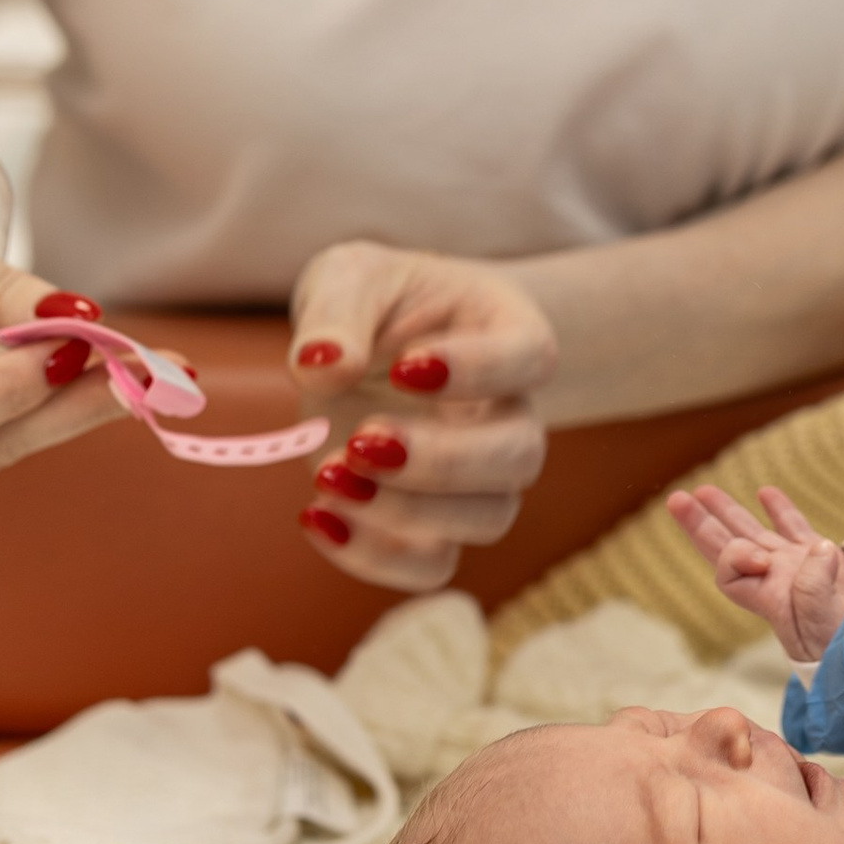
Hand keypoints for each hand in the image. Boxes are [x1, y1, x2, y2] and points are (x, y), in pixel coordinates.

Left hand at [286, 241, 555, 590]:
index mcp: (510, 335)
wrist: (377, 344)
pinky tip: (315, 515)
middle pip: (518, 456)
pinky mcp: (434, 523)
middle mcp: (510, 414)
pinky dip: (374, 556)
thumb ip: (337, 312)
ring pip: (487, 519)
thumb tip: (322, 367)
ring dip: (408, 512)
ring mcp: (480, 478)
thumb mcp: (351, 277)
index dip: (477, 371)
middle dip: (442, 460)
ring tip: (328, 474)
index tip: (405, 367)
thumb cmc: (378, 301)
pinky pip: (431, 566)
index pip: (529, 357)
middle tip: (361, 440)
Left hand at [667, 481, 843, 663]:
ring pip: (755, 534)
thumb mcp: (824, 626)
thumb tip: (818, 548)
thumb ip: (814, 589)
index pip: (729, 573)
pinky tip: (766, 492)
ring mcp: (796, 567)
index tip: (763, 559)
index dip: (736, 556)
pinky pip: (794, 529)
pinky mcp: (823, 560)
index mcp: (768, 598)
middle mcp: (775, 580)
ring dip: (730, 513)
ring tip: (705, 491)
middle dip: (702, 525)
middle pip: (726, 550)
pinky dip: (781, 510)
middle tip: (677, 500)